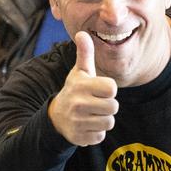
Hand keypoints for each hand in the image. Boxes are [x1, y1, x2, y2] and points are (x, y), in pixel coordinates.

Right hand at [48, 31, 117, 145]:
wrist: (56, 117)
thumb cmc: (75, 90)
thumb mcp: (79, 72)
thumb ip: (84, 53)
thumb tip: (82, 33)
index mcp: (81, 86)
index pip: (112, 89)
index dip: (108, 89)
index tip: (99, 89)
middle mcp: (78, 104)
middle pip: (113, 107)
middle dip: (108, 105)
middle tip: (96, 103)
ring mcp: (78, 122)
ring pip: (109, 122)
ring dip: (103, 119)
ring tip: (92, 114)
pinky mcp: (79, 138)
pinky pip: (100, 136)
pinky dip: (96, 132)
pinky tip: (87, 125)